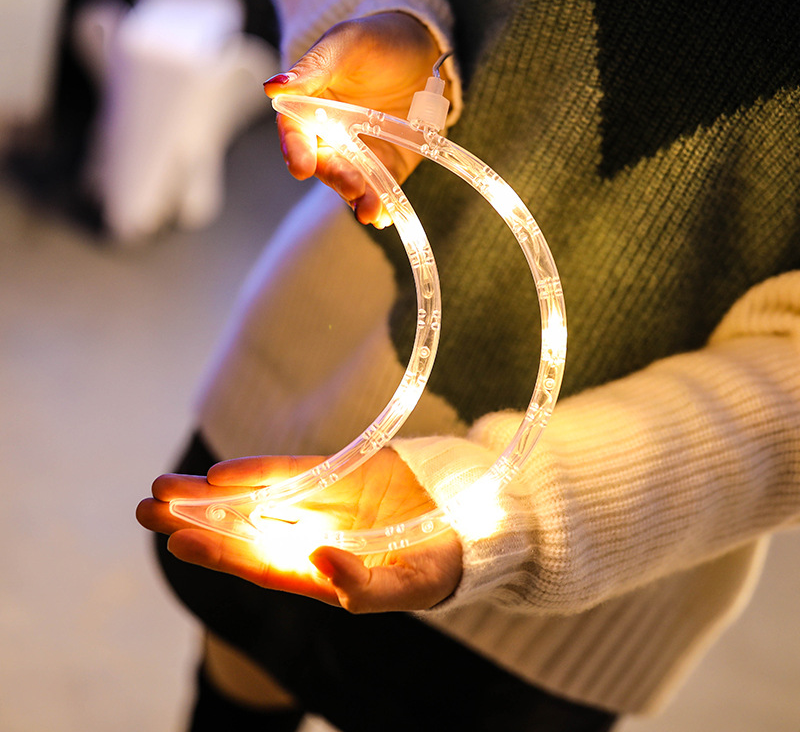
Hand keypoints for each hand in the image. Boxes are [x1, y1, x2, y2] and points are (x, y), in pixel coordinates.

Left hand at [136, 448, 462, 612]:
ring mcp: (319, 503)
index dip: (218, 553)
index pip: (258, 565)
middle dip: (195, 520)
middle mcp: (310, 538)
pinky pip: (289, 471)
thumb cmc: (437, 564)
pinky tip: (222, 473)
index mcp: (319, 574)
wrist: (468, 517)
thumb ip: (362, 586)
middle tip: (145, 508)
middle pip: (243, 530)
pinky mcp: (335, 472)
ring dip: (210, 494)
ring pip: (254, 498)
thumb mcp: (405, 586)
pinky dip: (257, 470)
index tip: (177, 539)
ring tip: (163, 488)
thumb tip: (319, 565)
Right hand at [264, 12, 442, 226]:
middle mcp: (331, 137)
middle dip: (336, 178)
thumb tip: (272, 88)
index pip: (296, 134)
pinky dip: (382, 205)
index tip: (301, 166)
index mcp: (310, 108)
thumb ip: (312, 69)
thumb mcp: (345, 44)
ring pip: (351, 183)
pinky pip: (383, 189)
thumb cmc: (378, 40)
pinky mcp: (389, 168)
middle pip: (325, 165)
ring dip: (359, 198)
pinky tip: (384, 215)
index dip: (297, 151)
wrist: (425, 49)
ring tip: (370, 209)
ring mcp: (360, 156)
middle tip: (351, 186)